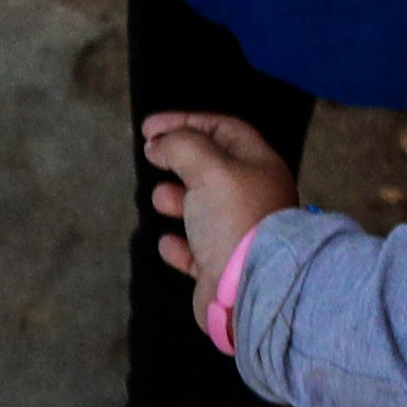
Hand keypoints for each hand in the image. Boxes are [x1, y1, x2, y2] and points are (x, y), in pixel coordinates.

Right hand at [141, 111, 298, 293]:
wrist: (252, 285)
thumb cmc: (234, 216)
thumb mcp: (209, 167)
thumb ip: (181, 146)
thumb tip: (158, 144)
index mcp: (258, 165)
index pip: (222, 130)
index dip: (185, 122)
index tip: (148, 127)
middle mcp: (252, 196)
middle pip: (213, 167)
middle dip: (180, 159)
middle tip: (151, 156)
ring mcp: (238, 233)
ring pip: (204, 208)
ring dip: (178, 198)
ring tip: (159, 197)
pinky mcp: (222, 269)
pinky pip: (197, 251)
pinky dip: (179, 244)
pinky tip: (166, 241)